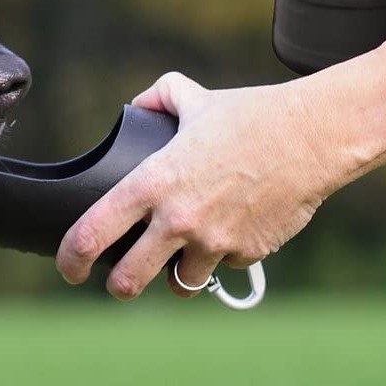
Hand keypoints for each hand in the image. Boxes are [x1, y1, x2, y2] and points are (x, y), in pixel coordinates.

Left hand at [56, 72, 339, 299]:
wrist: (315, 135)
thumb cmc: (252, 114)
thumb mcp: (195, 99)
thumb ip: (159, 98)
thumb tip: (139, 106)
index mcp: (152, 183)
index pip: (92, 233)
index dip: (71, 259)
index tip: (69, 268)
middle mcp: (177, 219)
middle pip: (128, 281)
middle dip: (119, 287)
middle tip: (120, 283)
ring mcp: (214, 240)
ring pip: (180, 283)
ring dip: (177, 276)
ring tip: (180, 261)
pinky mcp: (247, 253)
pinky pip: (223, 267)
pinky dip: (222, 258)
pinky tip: (230, 232)